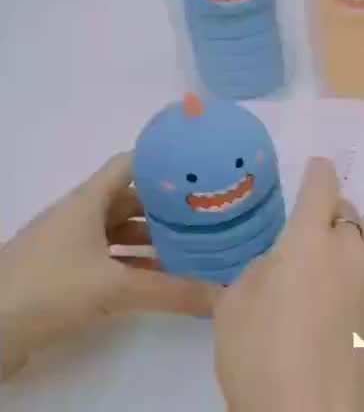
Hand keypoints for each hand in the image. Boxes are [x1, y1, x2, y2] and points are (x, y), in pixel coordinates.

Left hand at [0, 153, 217, 379]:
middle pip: (129, 201)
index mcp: (86, 203)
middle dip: (167, 208)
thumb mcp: (114, 288)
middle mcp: (78, 218)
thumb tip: (223, 293)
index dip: (162, 162)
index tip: (199, 168)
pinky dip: (135, 266)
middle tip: (209, 214)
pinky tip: (162, 281)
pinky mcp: (64, 275)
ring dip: (153, 240)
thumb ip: (171, 290)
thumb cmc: (48, 287)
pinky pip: (108, 261)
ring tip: (194, 249)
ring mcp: (69, 247)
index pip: (129, 166)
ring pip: (119, 233)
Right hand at [213, 158, 363, 411]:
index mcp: (310, 240)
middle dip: (331, 215)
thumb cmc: (260, 356)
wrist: (310, 410)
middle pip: (348, 213)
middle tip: (310, 234)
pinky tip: (350, 290)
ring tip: (334, 260)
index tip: (318, 166)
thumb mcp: (235, 304)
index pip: (321, 189)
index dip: (318, 173)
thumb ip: (259, 267)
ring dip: (354, 239)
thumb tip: (279, 261)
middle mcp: (353, 250)